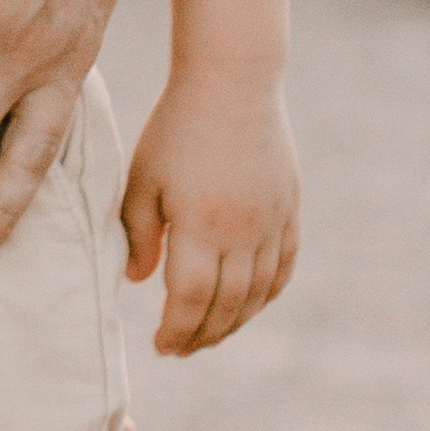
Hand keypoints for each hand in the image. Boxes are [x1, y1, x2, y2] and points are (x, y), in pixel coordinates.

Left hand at [123, 73, 299, 355]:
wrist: (233, 82)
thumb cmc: (175, 128)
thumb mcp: (142, 179)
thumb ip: (139, 234)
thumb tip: (140, 282)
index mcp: (202, 225)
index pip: (192, 300)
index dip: (178, 330)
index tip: (162, 346)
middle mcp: (244, 231)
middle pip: (228, 305)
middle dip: (203, 335)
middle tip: (181, 348)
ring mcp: (273, 221)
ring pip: (259, 293)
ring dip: (235, 322)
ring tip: (209, 334)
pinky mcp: (290, 209)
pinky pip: (284, 266)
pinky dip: (266, 293)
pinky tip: (248, 304)